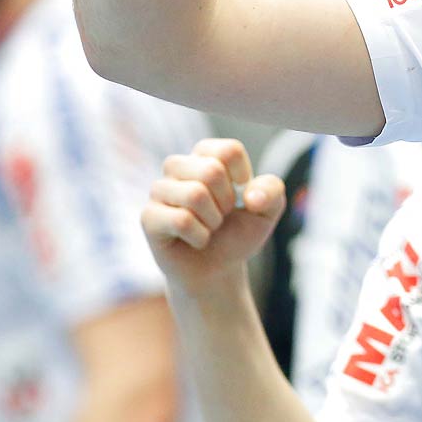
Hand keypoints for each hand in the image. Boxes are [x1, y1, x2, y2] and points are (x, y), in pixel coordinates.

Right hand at [141, 138, 286, 295]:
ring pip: (195, 194)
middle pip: (211, 170)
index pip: (229, 150)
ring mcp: (159, 191)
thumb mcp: (267, 211)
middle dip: (227, 202)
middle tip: (221, 216)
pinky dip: (200, 237)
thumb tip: (251, 196)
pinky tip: (196, 241)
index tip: (241, 196)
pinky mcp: (149, 217)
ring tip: (209, 227)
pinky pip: (181, 220)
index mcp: (205, 155)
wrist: (217, 271)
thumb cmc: (237, 234)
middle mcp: (178, 166)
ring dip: (213, 221)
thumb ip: (272, 191)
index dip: (243, 178)